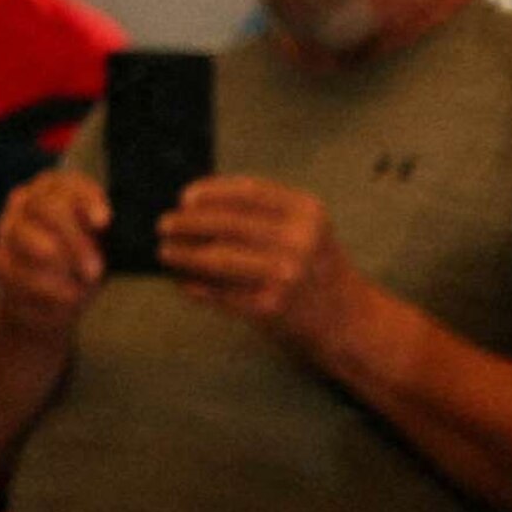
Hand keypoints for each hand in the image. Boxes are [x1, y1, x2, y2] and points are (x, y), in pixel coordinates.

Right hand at [0, 172, 108, 338]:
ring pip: (25, 236)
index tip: (104, 222)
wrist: (52, 299)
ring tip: (81, 288)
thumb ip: (98, 227)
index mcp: (54, 188)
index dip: (86, 199)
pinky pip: (17, 271)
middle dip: (72, 239)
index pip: (68, 184)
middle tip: (95, 270)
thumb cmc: (81, 258)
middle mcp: (26, 201)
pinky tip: (67, 297)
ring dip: (57, 266)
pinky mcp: (1, 260)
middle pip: (45, 207)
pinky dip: (46, 288)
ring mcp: (8, 229)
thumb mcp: (97, 241)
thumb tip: (102, 222)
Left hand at [157, 175, 361, 356]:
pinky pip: (221, 293)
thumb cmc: (315, 266)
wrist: (347, 319)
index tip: (184, 197)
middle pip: (228, 224)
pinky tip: (183, 282)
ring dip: (185, 254)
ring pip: (218, 259)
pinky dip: (196, 286)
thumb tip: (196, 203)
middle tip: (163, 224)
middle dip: (189, 223)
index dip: (211, 192)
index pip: (248, 192)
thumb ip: (263, 212)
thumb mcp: (305, 228)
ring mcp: (285, 276)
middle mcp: (298, 241)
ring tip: (164, 251)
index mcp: (306, 212)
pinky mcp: (271, 308)